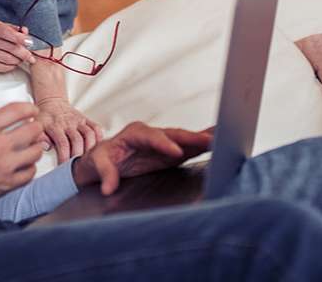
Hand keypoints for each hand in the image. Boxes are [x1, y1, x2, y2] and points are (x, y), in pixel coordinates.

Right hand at [0, 21, 36, 72]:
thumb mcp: (4, 27)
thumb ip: (16, 30)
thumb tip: (25, 32)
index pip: (7, 33)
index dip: (20, 38)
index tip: (30, 42)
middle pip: (11, 48)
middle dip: (24, 53)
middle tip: (30, 56)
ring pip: (9, 59)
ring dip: (19, 60)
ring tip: (21, 58)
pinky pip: (4, 67)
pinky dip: (12, 66)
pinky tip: (13, 62)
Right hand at [0, 102, 43, 220]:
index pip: (15, 111)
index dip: (28, 108)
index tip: (31, 109)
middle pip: (31, 130)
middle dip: (36, 125)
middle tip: (34, 125)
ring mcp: (5, 166)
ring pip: (35, 152)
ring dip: (36, 146)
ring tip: (33, 145)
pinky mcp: (7, 184)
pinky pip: (30, 173)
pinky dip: (31, 168)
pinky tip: (26, 165)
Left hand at [36, 98, 102, 163]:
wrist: (52, 102)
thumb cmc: (44, 118)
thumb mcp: (37, 126)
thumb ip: (40, 137)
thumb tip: (46, 147)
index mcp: (55, 126)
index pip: (62, 144)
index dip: (64, 158)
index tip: (63, 168)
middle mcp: (68, 123)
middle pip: (77, 141)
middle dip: (78, 156)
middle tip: (76, 168)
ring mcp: (79, 120)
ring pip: (89, 135)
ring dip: (90, 149)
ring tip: (87, 161)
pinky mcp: (86, 119)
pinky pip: (97, 128)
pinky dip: (99, 139)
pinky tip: (96, 150)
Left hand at [72, 122, 212, 195]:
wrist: (104, 158)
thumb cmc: (101, 158)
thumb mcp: (98, 164)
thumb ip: (106, 174)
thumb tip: (108, 188)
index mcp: (134, 133)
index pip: (151, 136)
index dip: (164, 144)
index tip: (175, 153)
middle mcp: (152, 134)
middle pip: (173, 134)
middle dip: (191, 138)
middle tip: (210, 141)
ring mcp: (163, 142)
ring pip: (185, 138)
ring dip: (202, 139)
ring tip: (223, 136)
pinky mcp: (171, 152)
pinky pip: (189, 146)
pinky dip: (203, 144)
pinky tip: (220, 142)